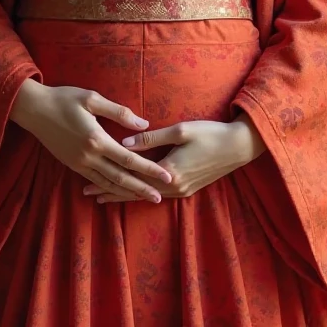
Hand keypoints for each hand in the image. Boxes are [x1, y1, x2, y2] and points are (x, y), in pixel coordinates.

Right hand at [10, 80, 172, 202]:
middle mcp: (89, 156)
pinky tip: (118, 192)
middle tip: (160, 198)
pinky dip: (108, 189)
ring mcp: (79, 163)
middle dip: (142, 188)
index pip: (129, 159)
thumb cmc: (64, 98)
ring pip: (107, 183)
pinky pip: (94, 181)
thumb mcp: (92, 98)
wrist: (34, 109)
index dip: (149, 169)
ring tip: (144, 197)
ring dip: (127, 192)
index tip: (166, 176)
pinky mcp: (72, 165)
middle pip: (121, 177)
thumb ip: (119, 112)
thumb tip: (144, 125)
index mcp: (97, 139)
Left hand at [82, 113, 265, 203]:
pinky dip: (140, 193)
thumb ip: (152, 139)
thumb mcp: (181, 130)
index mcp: (169, 172)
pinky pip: (156, 194)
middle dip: (111, 191)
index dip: (109, 179)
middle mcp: (173, 187)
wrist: (239, 147)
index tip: (88, 180)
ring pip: (145, 195)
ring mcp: (181, 190)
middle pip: (135, 191)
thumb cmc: (210, 134)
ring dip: (124, 194)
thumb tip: (124, 142)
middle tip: (87, 192)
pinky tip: (131, 192)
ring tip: (103, 195)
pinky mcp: (187, 188)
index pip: (132, 178)